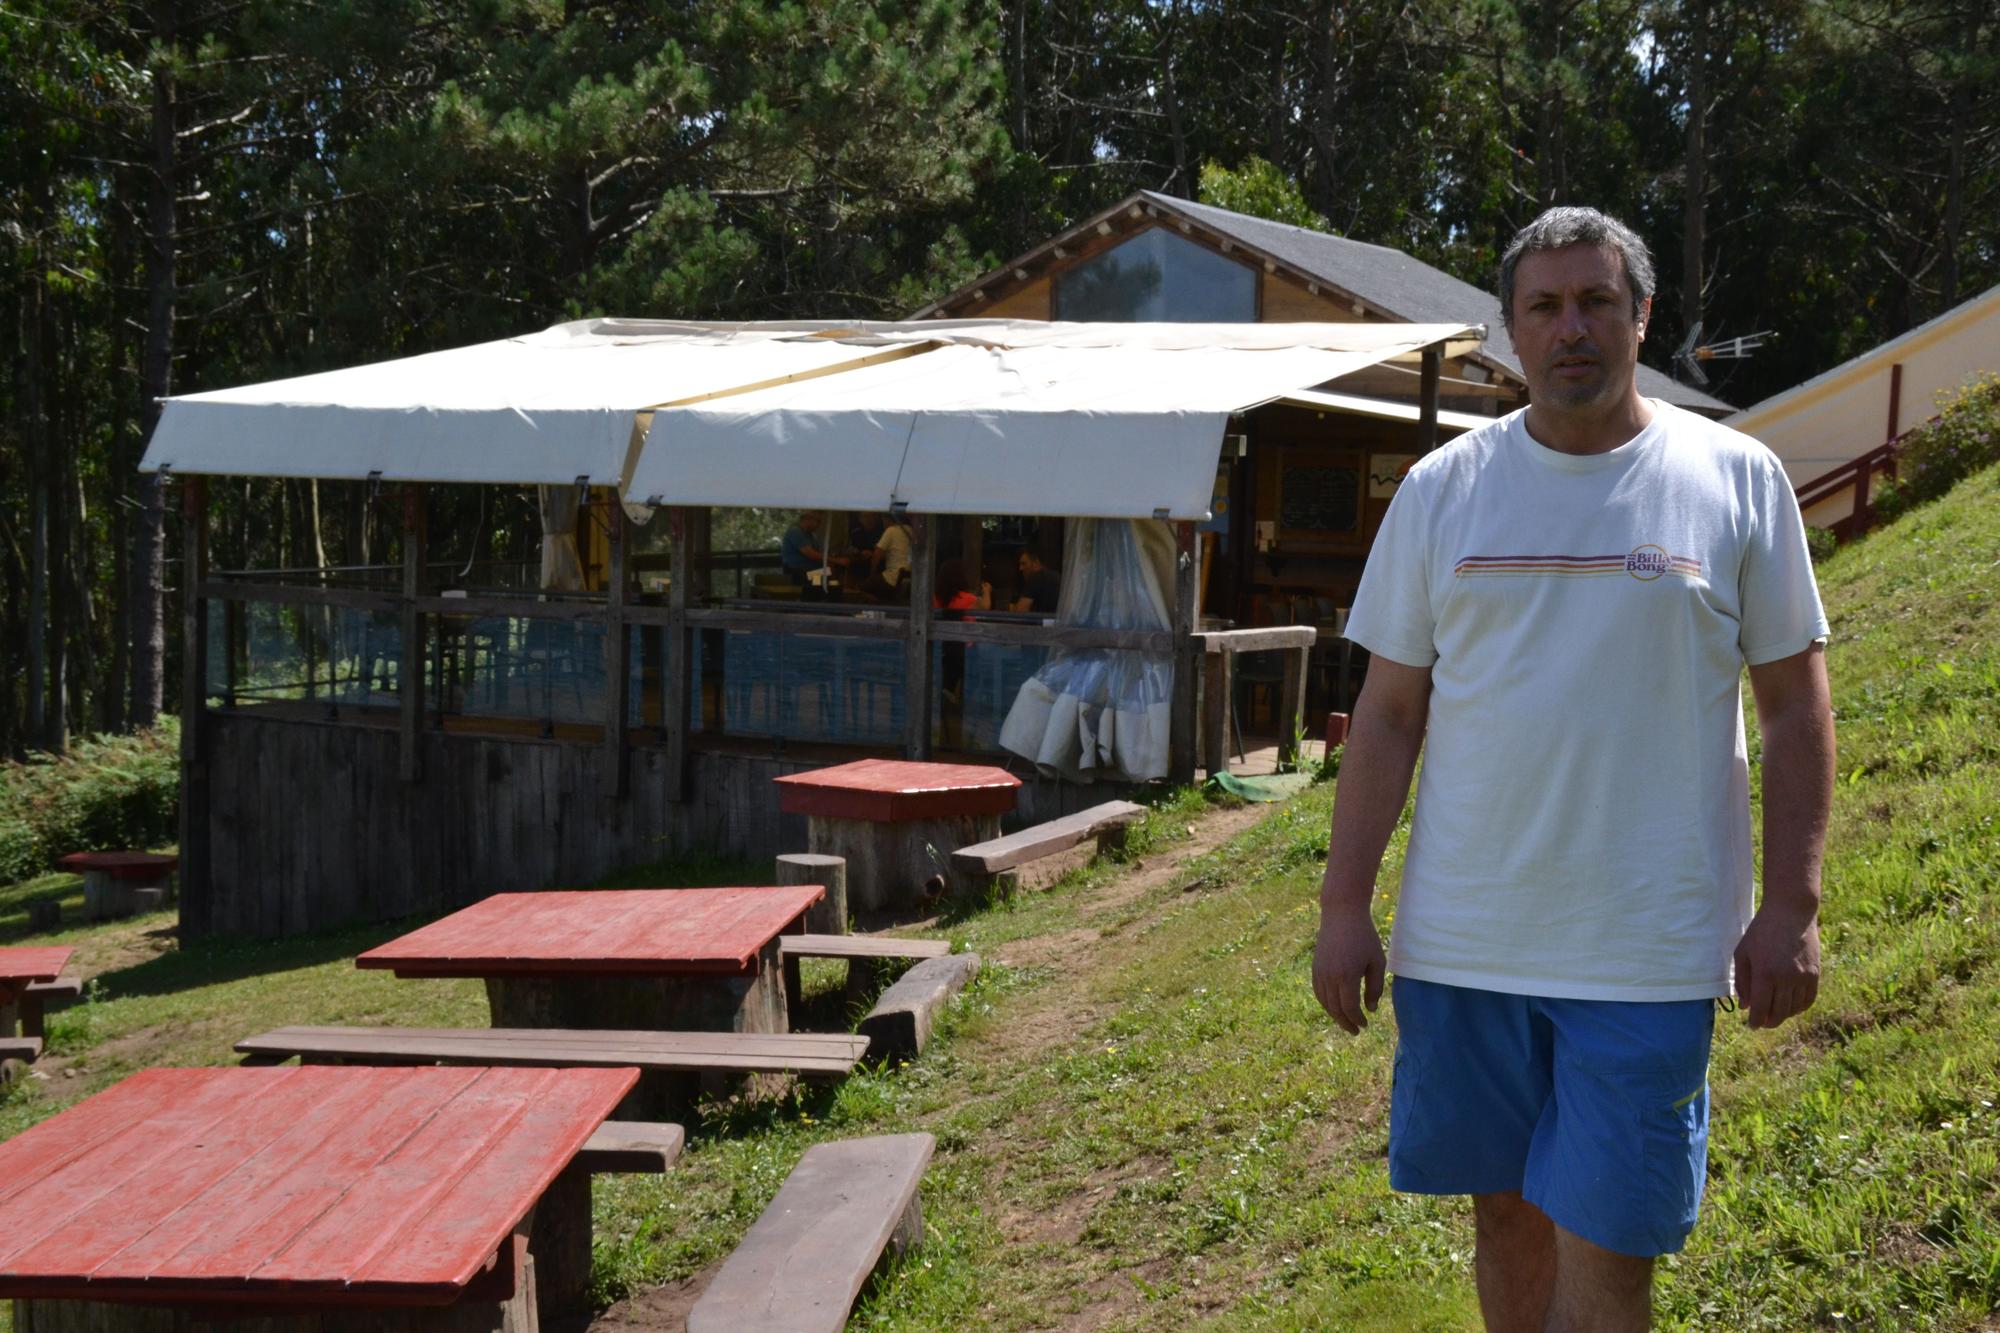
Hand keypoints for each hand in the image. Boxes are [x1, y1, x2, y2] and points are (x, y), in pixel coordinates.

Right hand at [1313, 904, 1385, 1034]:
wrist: (1342, 914)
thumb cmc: (1364, 937)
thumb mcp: (1377, 962)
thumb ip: (1374, 988)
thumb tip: (1370, 1009)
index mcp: (1347, 976)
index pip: (1350, 1008)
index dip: (1357, 1020)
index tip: (1365, 1025)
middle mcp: (1330, 977)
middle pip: (1335, 1009)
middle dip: (1346, 1023)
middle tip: (1356, 1031)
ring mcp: (1320, 972)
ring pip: (1325, 1002)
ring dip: (1335, 1015)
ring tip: (1346, 1021)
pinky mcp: (1315, 967)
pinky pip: (1318, 992)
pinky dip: (1326, 1003)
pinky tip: (1335, 1006)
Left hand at [1733, 903, 1819, 1028]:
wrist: (1791, 913)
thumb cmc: (1761, 931)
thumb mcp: (1743, 952)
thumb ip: (1742, 981)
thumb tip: (1745, 1005)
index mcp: (1765, 973)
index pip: (1761, 1008)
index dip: (1755, 1021)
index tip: (1751, 1025)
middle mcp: (1786, 978)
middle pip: (1779, 1013)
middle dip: (1769, 1022)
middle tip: (1762, 1023)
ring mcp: (1803, 977)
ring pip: (1794, 1009)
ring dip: (1783, 1016)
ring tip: (1774, 1014)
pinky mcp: (1815, 974)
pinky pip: (1809, 999)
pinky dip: (1799, 1008)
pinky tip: (1791, 1007)